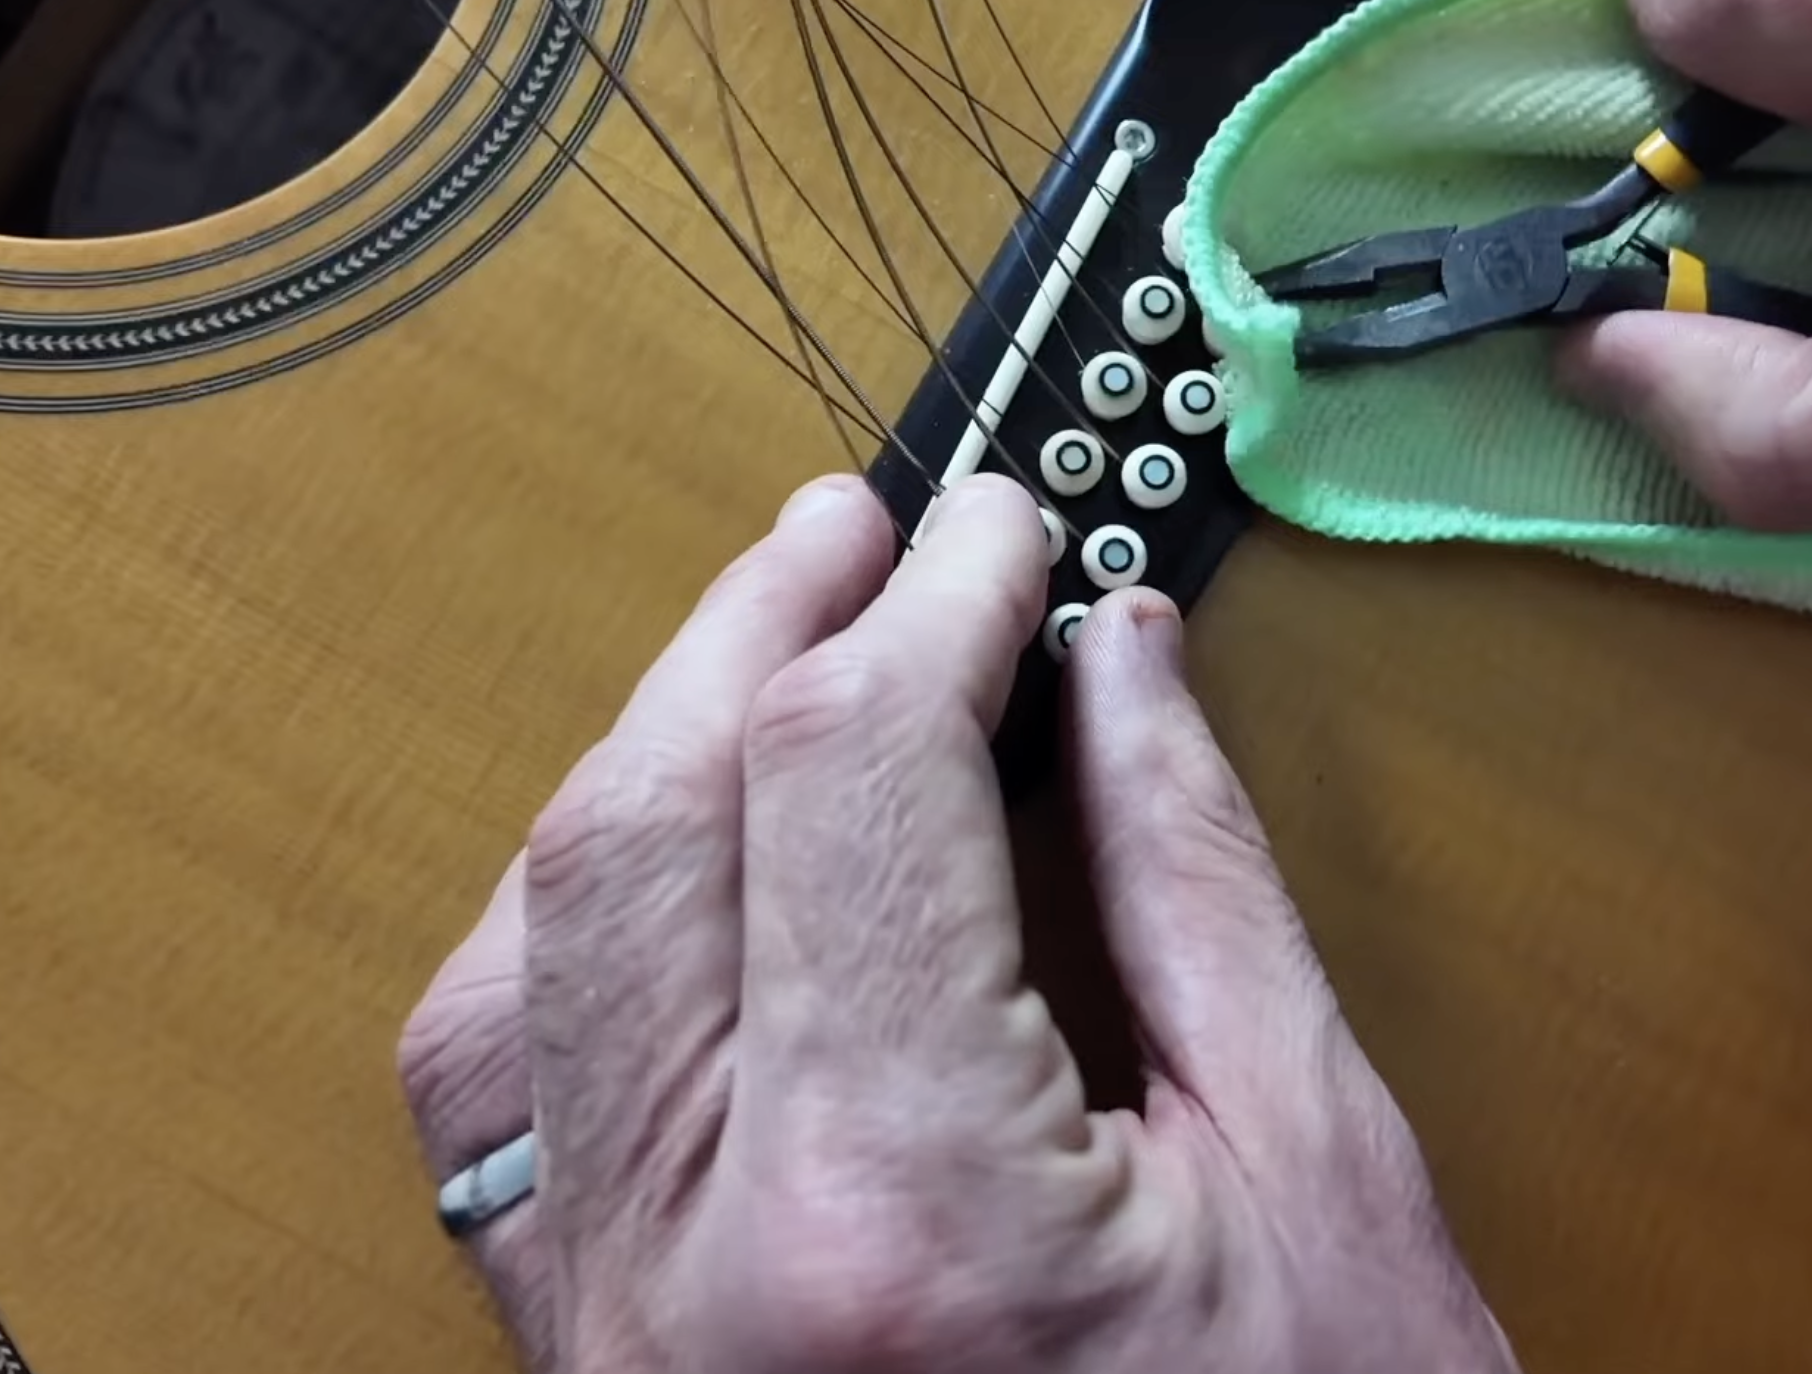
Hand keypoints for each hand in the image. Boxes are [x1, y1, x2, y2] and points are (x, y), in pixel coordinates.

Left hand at [399, 474, 1516, 1373]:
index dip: (934, 603)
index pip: (850, 779)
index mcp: (896, 1213)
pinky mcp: (584, 1366)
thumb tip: (1111, 655)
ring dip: (640, 759)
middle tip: (872, 532)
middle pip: (642, 827)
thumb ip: (1191, 881)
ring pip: (519, 949)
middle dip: (759, 632)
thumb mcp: (1313, 1180)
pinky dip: (568, 930)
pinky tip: (667, 857)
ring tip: (764, 651)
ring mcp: (601, 1335)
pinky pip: (498, 1100)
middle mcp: (686, 1271)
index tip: (1005, 522)